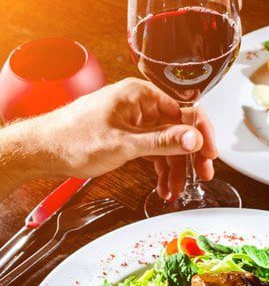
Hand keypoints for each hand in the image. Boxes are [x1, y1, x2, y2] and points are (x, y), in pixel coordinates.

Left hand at [39, 78, 216, 199]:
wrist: (42, 151)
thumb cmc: (72, 139)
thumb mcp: (124, 143)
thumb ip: (162, 141)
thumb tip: (193, 138)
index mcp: (141, 95)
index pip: (185, 110)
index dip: (201, 133)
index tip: (210, 154)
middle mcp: (141, 105)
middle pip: (179, 130)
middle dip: (190, 156)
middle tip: (202, 176)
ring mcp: (136, 121)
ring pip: (168, 144)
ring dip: (175, 168)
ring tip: (176, 189)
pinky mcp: (129, 136)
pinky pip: (154, 151)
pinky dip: (161, 169)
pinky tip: (164, 185)